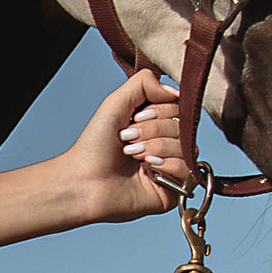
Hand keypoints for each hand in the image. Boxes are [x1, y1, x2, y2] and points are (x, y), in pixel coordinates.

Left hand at [68, 65, 194, 222]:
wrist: (84, 181)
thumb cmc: (95, 146)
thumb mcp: (116, 103)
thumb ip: (144, 83)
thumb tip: (175, 92)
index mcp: (154, 124)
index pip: (178, 108)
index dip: (159, 111)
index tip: (134, 119)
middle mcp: (164, 144)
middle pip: (182, 127)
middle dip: (152, 130)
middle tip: (127, 140)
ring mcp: (170, 166)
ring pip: (187, 147)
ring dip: (156, 147)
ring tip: (132, 156)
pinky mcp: (173, 188)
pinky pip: (187, 169)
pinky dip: (166, 165)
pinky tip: (147, 170)